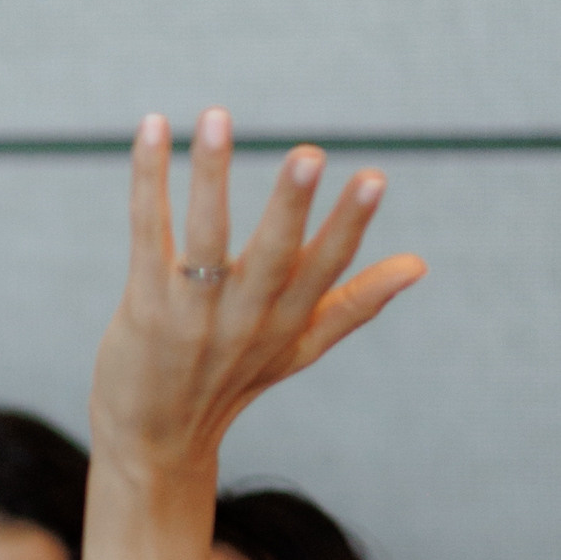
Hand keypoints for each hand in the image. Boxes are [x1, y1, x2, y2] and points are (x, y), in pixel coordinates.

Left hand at [89, 109, 424, 479]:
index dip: (349, 227)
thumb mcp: (298, 350)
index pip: (325, 271)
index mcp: (286, 324)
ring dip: (210, 174)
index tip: (373, 178)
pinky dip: (149, 179)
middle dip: (289, 207)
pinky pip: (147, 231)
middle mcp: (242, 319)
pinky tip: (151, 128)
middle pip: (271, 257)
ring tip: (216, 117)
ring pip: (204, 236)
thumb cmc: (230, 383)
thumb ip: (354, 305)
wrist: (154, 442)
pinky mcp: (142, 305)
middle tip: (307, 154)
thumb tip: (418, 266)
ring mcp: (190, 313)